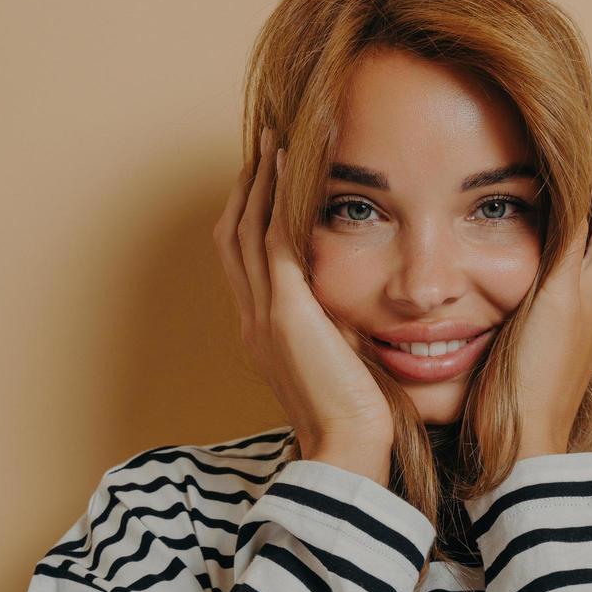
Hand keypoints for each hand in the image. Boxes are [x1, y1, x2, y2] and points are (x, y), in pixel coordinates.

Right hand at [213, 127, 394, 474]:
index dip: (249, 216)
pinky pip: (274, 238)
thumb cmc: (356, 418)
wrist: (348, 450)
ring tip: (272, 141)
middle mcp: (253, 319)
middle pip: (234, 236)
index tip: (265, 181)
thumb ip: (339, 331)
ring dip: (257, 180)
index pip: (245, 261)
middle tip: (262, 146)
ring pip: (246, 229)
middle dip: (245, 187)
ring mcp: (265, 314)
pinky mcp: (286, 311)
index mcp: (264, 333)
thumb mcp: (342, 364)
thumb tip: (358, 311)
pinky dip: (278, 196)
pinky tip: (288, 163)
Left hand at [514, 128, 591, 456]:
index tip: (582, 163)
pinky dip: (579, 186)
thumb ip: (517, 323)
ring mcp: (591, 297)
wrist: (523, 453)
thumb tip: (488, 309)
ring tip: (580, 133)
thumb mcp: (519, 355)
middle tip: (587, 134)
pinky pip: (585, 224)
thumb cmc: (511, 416)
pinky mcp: (567, 297)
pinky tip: (560, 156)